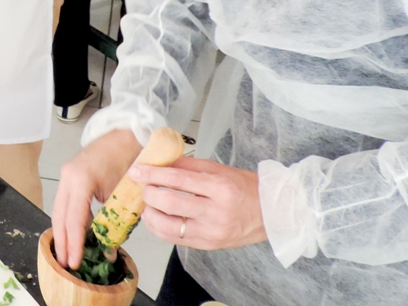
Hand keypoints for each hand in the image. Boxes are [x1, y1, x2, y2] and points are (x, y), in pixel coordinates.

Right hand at [51, 129, 141, 269]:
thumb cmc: (129, 156)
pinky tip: (75, 235)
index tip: (74, 262)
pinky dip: (69, 221)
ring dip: (63, 234)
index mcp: (81, 179)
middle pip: (59, 216)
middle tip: (66, 264)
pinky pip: (65, 204)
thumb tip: (110, 248)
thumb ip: (115, 218)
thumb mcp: (125, 190)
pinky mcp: (70, 178)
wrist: (126, 134)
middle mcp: (68, 177)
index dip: (74, 243)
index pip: (74, 218)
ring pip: (59, 211)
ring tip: (68, 255)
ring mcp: (66, 176)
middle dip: (62, 243)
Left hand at [132, 156, 266, 249]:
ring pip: (170, 226)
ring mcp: (212, 232)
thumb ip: (188, 166)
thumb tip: (160, 161)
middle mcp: (216, 212)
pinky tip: (154, 219)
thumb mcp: (219, 170)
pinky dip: (159, 229)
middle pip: (171, 203)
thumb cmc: (245, 188)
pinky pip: (176, 239)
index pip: (178, 180)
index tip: (137, 171)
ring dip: (150, 214)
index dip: (153, 175)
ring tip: (146, 204)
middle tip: (142, 186)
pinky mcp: (208, 245)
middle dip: (149, 194)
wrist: (270, 213)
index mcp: (220, 187)